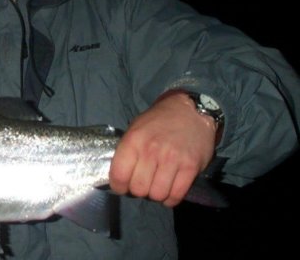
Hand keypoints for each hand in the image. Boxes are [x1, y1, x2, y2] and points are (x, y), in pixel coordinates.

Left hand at [109, 91, 216, 206]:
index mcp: (133, 140)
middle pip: (138, 189)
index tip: (123, 185)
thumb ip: (127, 151)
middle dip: (138, 191)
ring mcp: (172, 159)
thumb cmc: (158, 122)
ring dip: (156, 195)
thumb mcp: (136, 129)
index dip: (118, 186)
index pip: (119, 176)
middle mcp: (151, 150)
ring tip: (157, 184)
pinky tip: (170, 189)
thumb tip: (119, 177)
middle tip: (143, 183)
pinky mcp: (190, 167)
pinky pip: (176, 196)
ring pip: (157, 195)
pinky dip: (171, 198)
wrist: (189, 111)